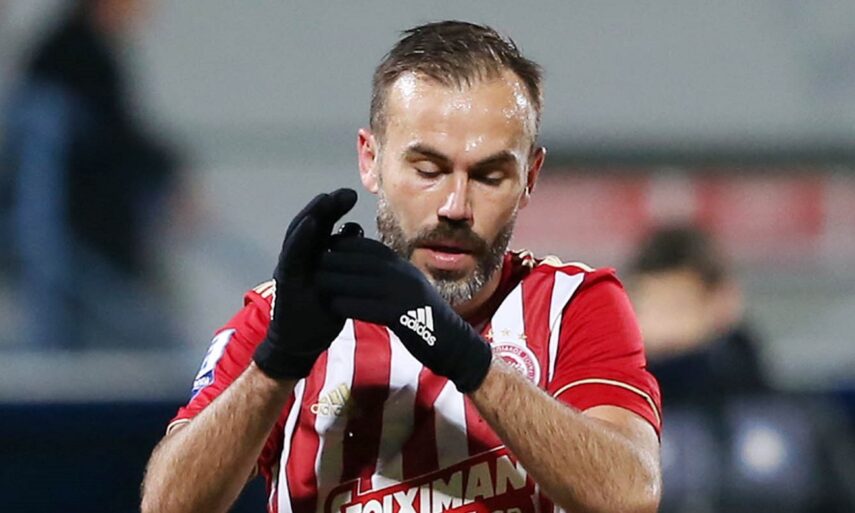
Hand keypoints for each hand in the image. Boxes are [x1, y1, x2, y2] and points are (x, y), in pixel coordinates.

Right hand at [252, 189, 358, 378]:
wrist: (303, 342)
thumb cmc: (324, 311)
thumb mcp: (341, 281)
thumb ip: (347, 258)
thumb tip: (357, 231)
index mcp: (315, 254)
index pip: (325, 225)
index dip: (336, 209)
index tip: (353, 195)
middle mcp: (301, 256)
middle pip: (313, 224)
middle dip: (328, 207)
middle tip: (346, 193)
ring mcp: (291, 265)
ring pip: (300, 234)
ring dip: (312, 215)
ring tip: (326, 199)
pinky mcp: (285, 277)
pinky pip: (292, 254)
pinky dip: (300, 237)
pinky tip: (310, 224)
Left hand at [317, 237, 491, 391]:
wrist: (456, 344)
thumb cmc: (428, 319)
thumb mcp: (410, 288)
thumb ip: (389, 275)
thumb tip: (364, 266)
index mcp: (404, 267)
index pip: (369, 248)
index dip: (344, 247)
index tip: (325, 250)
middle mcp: (404, 275)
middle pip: (362, 261)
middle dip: (336, 262)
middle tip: (313, 266)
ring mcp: (404, 294)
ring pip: (361, 281)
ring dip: (337, 282)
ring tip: (317, 285)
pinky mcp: (402, 316)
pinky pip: (369, 306)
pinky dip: (349, 305)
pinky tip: (333, 307)